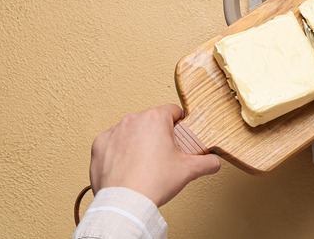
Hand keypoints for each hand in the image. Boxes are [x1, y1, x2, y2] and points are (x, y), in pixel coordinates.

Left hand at [89, 104, 220, 206]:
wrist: (125, 202)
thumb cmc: (153, 182)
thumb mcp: (188, 170)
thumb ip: (207, 162)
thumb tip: (214, 162)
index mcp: (155, 119)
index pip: (173, 111)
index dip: (180, 123)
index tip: (180, 136)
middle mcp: (133, 120)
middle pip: (151, 121)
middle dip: (158, 134)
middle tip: (164, 155)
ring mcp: (114, 132)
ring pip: (132, 131)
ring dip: (138, 142)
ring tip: (144, 164)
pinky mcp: (99, 145)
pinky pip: (113, 143)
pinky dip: (120, 152)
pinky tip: (127, 167)